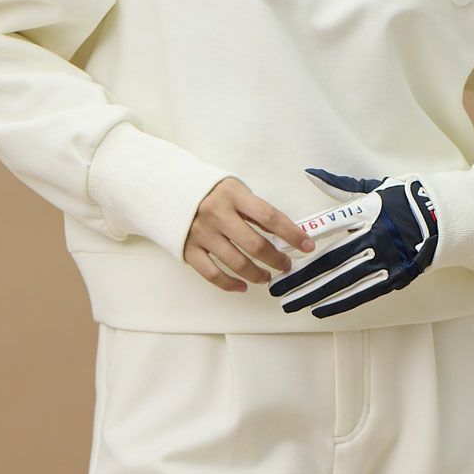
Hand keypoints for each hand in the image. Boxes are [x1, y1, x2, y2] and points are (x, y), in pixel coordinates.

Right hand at [183, 177, 315, 292]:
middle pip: (255, 244)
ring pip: (236, 263)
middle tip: (286, 265)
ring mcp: (201, 233)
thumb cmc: (210, 189)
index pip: (270, 217)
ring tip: (267, 276)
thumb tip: (282, 233)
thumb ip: (255, 210)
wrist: (166, 187)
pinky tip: (243, 286)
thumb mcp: (235, 189)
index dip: (292, 233)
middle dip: (276, 259)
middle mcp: (217, 214)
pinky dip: (230, 284)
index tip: (307, 245)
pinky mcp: (188, 249)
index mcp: (233, 194)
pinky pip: (212, 274)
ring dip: (257, 274)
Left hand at [268, 168, 438, 318]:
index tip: (278, 249)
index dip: (300, 239)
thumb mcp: (371, 188)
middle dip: (299, 276)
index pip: (327, 226)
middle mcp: (375, 236)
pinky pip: (363, 293)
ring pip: (343, 281)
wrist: (442, 217)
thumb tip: (310, 173)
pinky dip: (339, 302)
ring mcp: (386, 258)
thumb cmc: (400, 199)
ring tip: (289, 303)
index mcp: (366, 211)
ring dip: (313, 293)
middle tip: (275, 287)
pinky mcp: (395, 276)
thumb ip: (338, 184)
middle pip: (330, 260)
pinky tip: (318, 309)